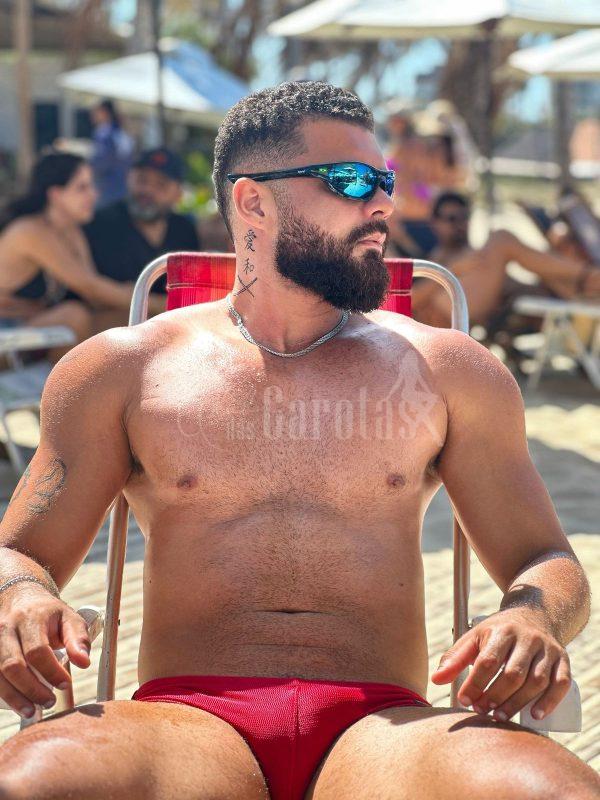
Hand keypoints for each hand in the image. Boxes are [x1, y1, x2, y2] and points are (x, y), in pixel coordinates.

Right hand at [0, 584, 90, 718]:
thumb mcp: (69, 618)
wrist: (20, 598)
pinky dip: (1, 692)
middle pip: (13, 665)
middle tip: (50, 702)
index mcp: (30, 618)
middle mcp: (6, 628)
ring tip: (32, 711)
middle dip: (31, 689)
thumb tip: (84, 663)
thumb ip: (78, 639)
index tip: (65, 685)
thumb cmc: (48, 613)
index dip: (51, 671)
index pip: (37, 650)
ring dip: (14, 697)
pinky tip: (15, 704)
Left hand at [431, 609, 570, 722]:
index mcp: (502, 631)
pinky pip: (561, 683)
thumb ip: (454, 658)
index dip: (475, 683)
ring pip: (536, 680)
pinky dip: (550, 701)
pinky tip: (535, 715)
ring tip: (500, 717)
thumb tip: (435, 680)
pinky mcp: (563, 660)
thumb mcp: (474, 637)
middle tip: (481, 711)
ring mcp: (547, 649)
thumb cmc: (498, 632)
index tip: (464, 700)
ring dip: (518, 703)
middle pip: (512, 674)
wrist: (533, 615)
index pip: (488, 660)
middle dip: (495, 696)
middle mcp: (527, 638)